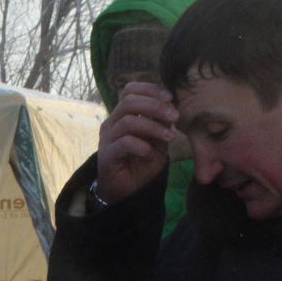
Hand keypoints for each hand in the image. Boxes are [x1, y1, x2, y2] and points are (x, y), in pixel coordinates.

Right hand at [97, 81, 182, 204]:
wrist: (127, 191)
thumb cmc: (141, 163)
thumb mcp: (157, 140)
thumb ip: (162, 123)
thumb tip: (172, 105)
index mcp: (122, 115)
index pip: (130, 90)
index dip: (150, 89)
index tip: (170, 98)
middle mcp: (112, 123)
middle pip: (129, 101)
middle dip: (155, 106)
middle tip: (175, 116)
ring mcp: (107, 138)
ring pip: (128, 121)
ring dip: (152, 127)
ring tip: (170, 137)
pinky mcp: (106, 155)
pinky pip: (124, 143)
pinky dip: (141, 145)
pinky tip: (150, 153)